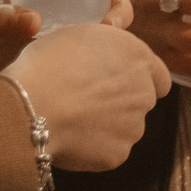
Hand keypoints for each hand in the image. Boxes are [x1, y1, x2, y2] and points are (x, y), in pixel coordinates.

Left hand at [0, 0, 133, 74]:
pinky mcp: (68, 50)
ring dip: (114, 34)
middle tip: (110, 25)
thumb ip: (1, 15)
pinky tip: (96, 65)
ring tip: (105, 48)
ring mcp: (70, 24)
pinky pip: (94, 49)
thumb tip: (33, 21)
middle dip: (120, 8)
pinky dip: (103, 54)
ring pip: (108, 24)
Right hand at [6, 23, 170, 171]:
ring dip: (109, 125)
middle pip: (142, 102)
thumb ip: (106, 48)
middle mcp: (144, 92)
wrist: (32, 105)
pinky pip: (109, 151)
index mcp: (138, 58)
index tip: (118, 83)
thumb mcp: (81, 35)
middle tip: (88, 101)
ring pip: (127, 128)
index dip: (140, 80)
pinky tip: (72, 138)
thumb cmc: (49, 63)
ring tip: (75, 120)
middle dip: (122, 103)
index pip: (159, 77)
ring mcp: (134, 126)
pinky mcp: (118, 154)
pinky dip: (94, 148)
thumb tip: (108, 56)